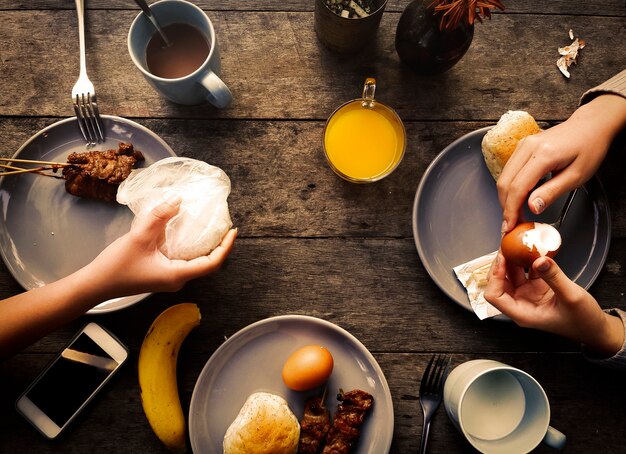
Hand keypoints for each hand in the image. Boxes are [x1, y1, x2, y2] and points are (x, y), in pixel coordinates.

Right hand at [86, 196, 236, 298]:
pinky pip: (183, 259)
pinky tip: (187, 231)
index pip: (212, 263)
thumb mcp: (139, 237)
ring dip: (205, 245)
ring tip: (211, 226)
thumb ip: (159, 216)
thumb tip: (178, 200)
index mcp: (177, 275)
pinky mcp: (162, 273)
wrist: (96, 284)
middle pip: (207, 263)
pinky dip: (190, 246)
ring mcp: (170, 277)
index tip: (233, 231)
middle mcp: (178, 279)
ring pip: (195, 261)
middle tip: (223, 224)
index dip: (226, 247)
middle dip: (219, 245)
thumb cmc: (117, 266)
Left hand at [484, 252, 623, 357]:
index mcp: (522, 313)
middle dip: (501, 264)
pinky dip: (527, 260)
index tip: (502, 259)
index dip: (495, 277)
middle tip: (507, 245)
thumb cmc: (583, 321)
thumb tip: (539, 260)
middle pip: (500, 282)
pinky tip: (530, 249)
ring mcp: (528, 295)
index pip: (494, 296)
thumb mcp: (571, 297)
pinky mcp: (536, 288)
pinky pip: (527, 271)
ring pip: (512, 275)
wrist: (595, 327)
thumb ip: (554, 278)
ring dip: (512, 260)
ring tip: (515, 243)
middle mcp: (520, 303)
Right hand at [498, 94, 625, 231]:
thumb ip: (552, 192)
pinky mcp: (522, 146)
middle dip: (505, 206)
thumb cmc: (589, 148)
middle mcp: (528, 147)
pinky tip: (519, 198)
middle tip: (512, 224)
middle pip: (505, 182)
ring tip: (515, 214)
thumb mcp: (577, 175)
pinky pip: (509, 170)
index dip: (511, 210)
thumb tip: (532, 207)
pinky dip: (510, 187)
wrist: (590, 126)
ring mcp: (523, 145)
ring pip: (504, 177)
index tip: (510, 226)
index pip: (518, 187)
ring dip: (506, 198)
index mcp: (543, 154)